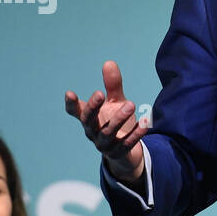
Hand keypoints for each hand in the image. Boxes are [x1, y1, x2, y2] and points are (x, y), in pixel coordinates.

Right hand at [64, 60, 148, 183]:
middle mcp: (93, 132)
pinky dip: (136, 133)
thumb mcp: (115, 102)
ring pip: (108, 133)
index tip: (70, 93)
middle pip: (88, 121)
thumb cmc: (115, 122)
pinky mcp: (119, 153)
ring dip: (118, 119)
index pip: (75, 112)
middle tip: (100, 93)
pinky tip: (146, 122)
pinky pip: (127, 143)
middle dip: (93, 108)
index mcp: (89, 119)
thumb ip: (112, 86)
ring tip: (131, 104)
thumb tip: (109, 62)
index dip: (71, 104)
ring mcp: (105, 145)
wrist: (126, 153)